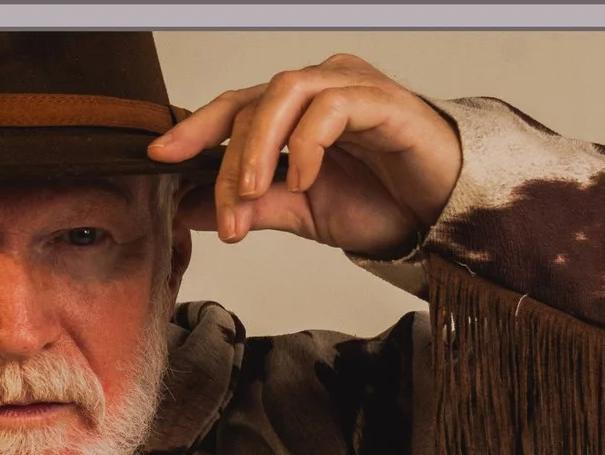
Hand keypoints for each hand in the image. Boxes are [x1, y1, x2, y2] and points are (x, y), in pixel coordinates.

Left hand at [148, 53, 462, 256]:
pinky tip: (303, 182)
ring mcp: (351, 88)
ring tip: (251, 194)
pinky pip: (332, 108)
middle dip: (228, 158)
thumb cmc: (383, 202)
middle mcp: (321, 88)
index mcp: (298, 110)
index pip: (236, 107)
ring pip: (286, 93)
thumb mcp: (300, 213)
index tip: (160, 158)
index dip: (196, 129)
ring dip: (259, 146)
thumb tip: (190, 208)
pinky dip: (307, 146)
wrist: (443, 216)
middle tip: (224, 212)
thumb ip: (250, 206)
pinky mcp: (383, 102)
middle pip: (254, 102)